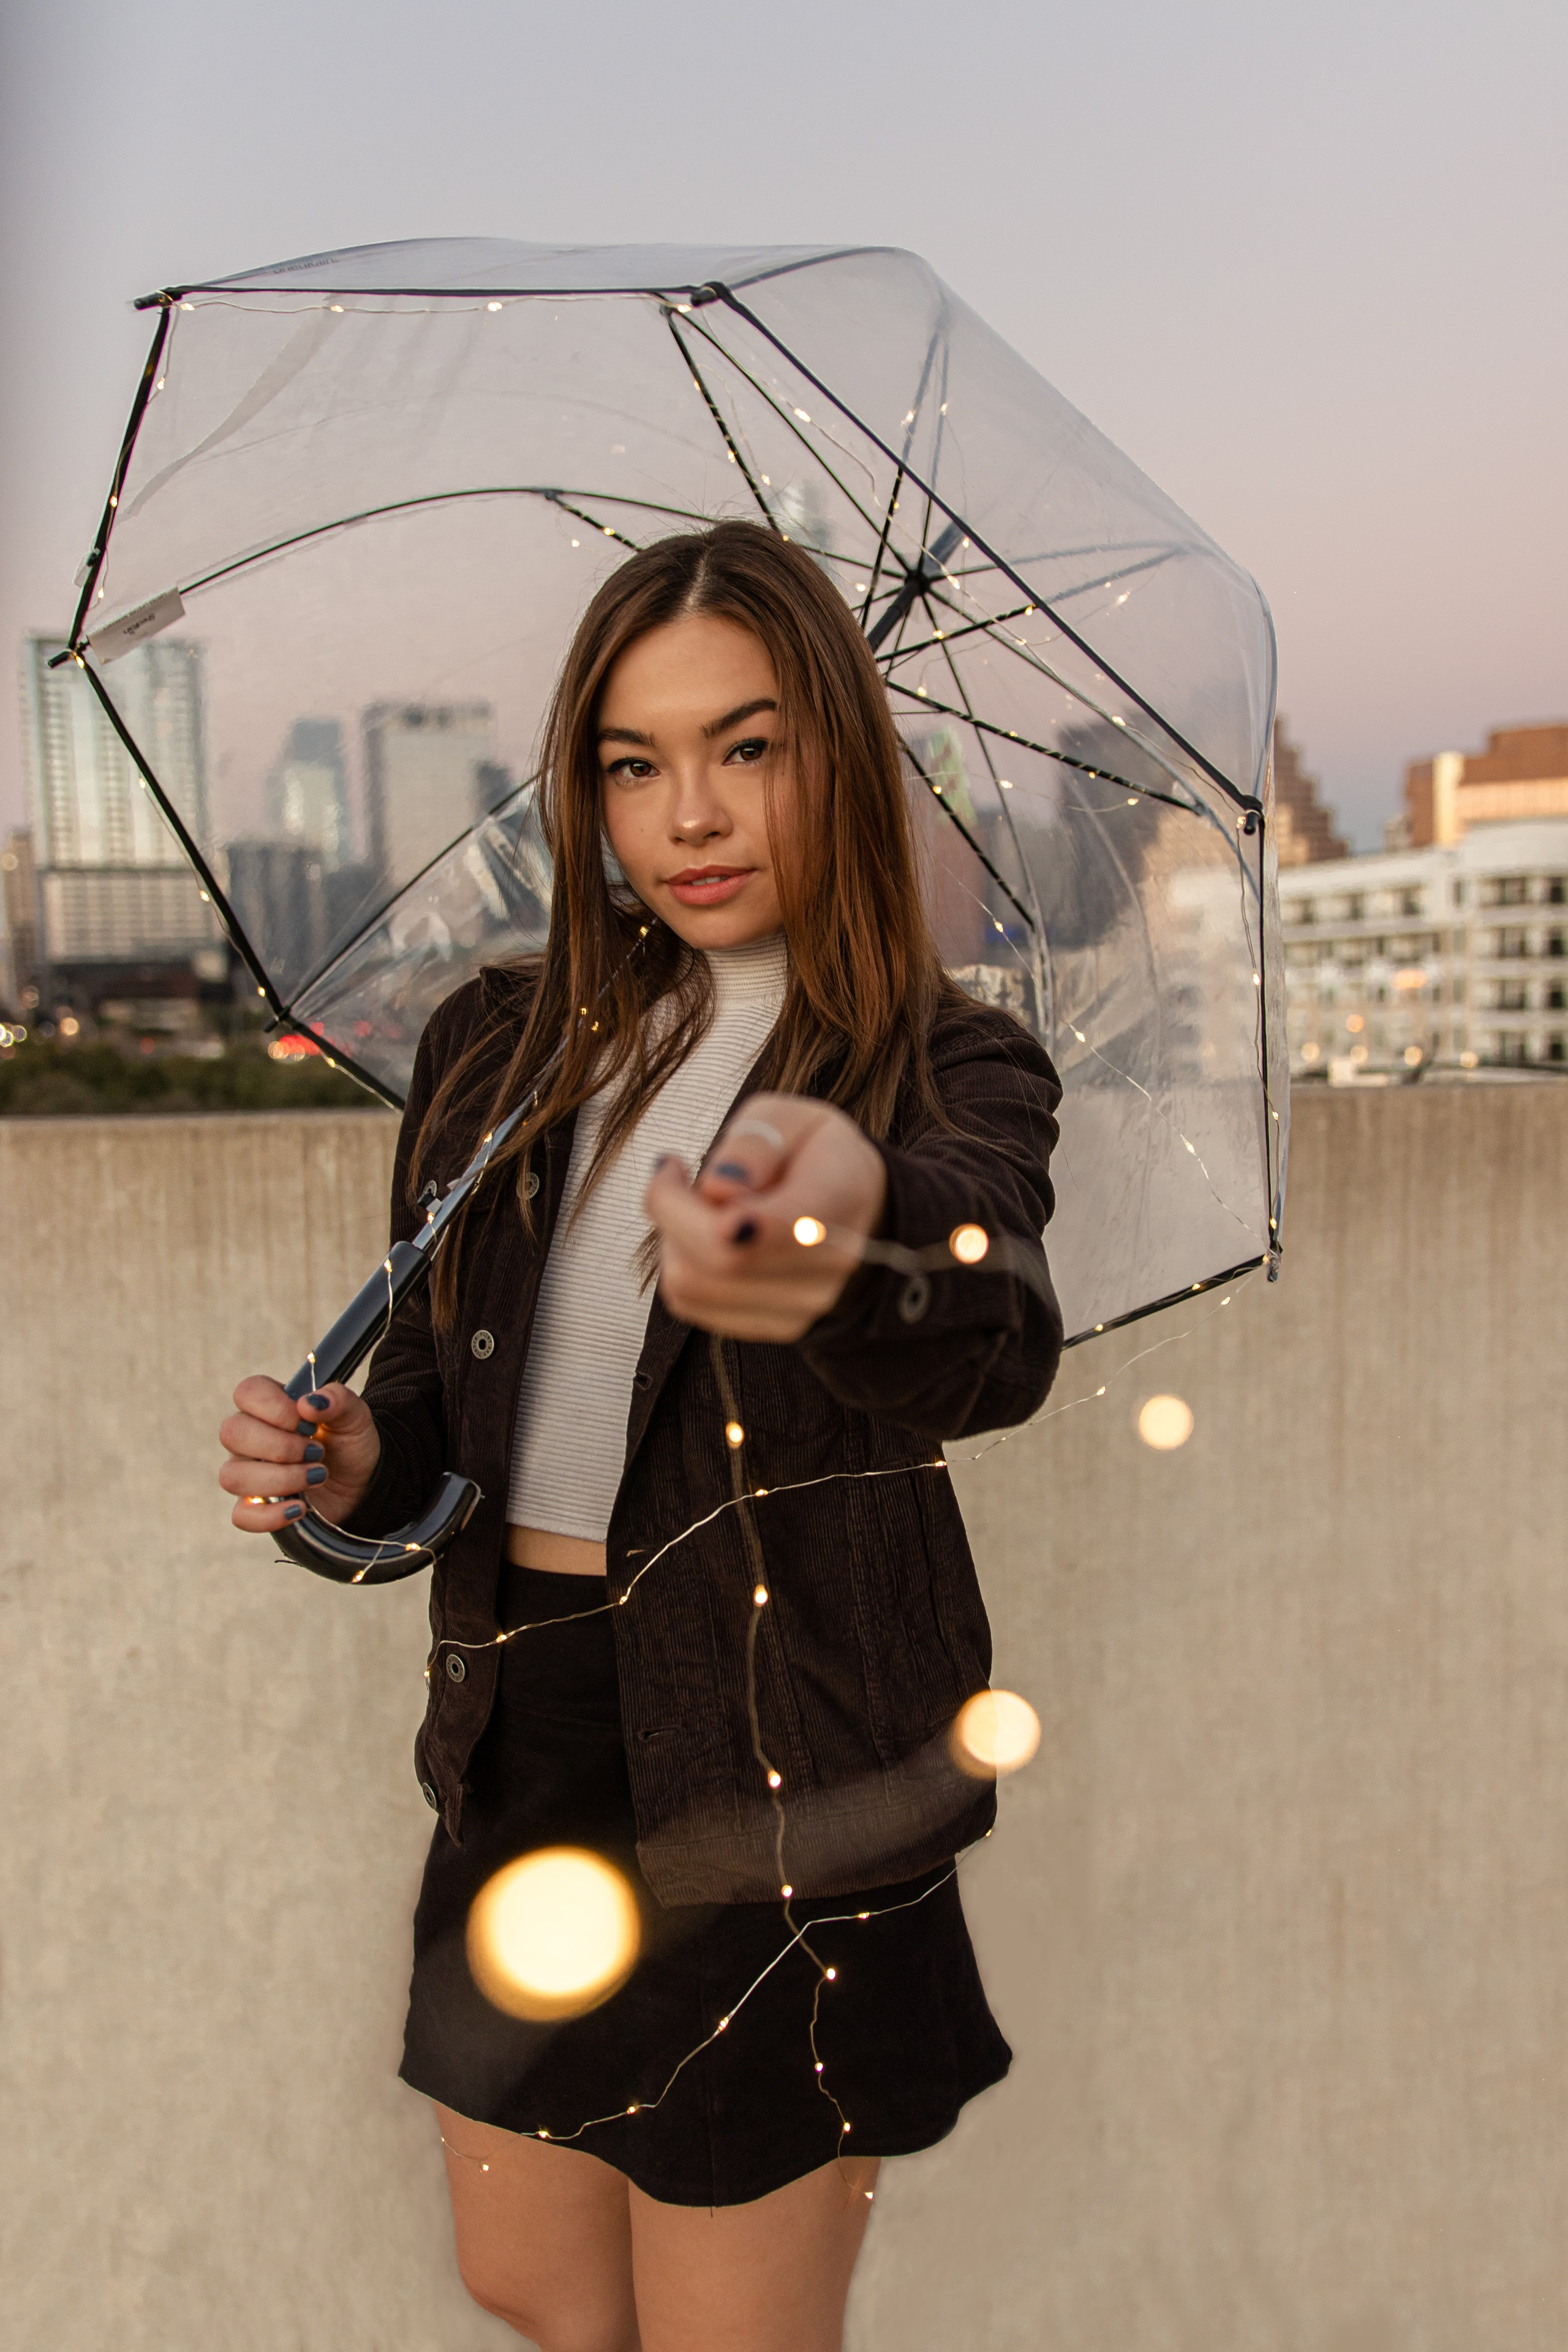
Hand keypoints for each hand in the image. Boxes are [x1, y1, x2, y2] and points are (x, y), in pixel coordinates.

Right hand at [218, 1376, 381, 1537]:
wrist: (362, 1483)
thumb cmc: (349, 1443)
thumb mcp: (355, 1417)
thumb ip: (338, 1400)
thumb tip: (309, 1402)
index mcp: (270, 1406)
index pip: (246, 1393)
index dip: (274, 1408)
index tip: (308, 1424)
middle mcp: (250, 1437)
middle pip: (231, 1433)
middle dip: (280, 1446)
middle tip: (316, 1452)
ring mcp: (247, 1473)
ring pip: (232, 1476)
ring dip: (280, 1479)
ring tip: (317, 1477)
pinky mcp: (254, 1507)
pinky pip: (241, 1516)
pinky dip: (270, 1515)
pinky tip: (300, 1507)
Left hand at [644, 1092, 886, 1340]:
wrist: (849, 1202)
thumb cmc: (808, 1150)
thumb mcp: (785, 1117)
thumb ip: (753, 1143)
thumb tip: (717, 1189)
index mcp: (840, 1192)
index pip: (790, 1223)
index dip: (734, 1220)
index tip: (685, 1174)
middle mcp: (833, 1259)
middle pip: (721, 1258)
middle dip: (671, 1209)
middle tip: (674, 1173)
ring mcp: (807, 1303)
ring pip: (691, 1284)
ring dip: (673, 1239)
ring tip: (696, 1206)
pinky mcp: (777, 1327)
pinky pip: (689, 1302)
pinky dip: (680, 1265)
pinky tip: (702, 1236)